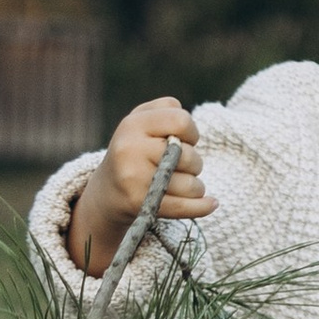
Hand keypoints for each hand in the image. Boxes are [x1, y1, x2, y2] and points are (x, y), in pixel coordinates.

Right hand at [69, 98, 206, 273]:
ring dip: (195, 186)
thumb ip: (167, 110)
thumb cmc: (135, 150)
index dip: (191, 132)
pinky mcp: (140, 204)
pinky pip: (184, 207)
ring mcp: (134, 179)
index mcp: (132, 125)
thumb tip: (189, 130)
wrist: (107, 193)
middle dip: (194, 162)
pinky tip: (211, 203)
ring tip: (179, 183)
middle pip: (189, 155)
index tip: (184, 141)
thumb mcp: (142, 121)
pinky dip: (203, 207)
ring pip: (191, 184)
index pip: (181, 121)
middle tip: (179, 166)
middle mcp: (130, 150)